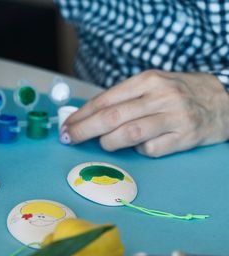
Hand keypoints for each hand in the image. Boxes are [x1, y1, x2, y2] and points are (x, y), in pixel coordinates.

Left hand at [62, 70, 228, 156]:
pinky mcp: (184, 138)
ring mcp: (174, 117)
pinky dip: (138, 151)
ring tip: (104, 143)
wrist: (222, 102)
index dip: (82, 115)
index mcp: (147, 80)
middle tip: (69, 138)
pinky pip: (150, 150)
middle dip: (84, 130)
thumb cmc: (177, 93)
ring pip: (129, 134)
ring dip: (109, 142)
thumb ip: (124, 98)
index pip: (105, 99)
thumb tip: (88, 116)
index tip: (67, 126)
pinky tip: (138, 146)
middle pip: (112, 117)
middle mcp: (161, 96)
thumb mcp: (151, 85)